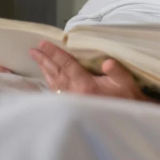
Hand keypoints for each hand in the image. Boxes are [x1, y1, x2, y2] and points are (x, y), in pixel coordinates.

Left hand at [29, 41, 143, 99]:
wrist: (125, 115)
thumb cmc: (126, 96)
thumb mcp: (125, 81)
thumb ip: (117, 71)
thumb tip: (107, 62)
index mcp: (85, 85)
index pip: (66, 65)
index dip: (54, 53)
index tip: (43, 43)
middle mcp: (74, 92)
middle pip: (55, 72)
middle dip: (44, 60)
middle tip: (34, 50)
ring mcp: (71, 99)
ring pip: (53, 82)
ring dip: (45, 69)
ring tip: (37, 59)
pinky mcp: (72, 104)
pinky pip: (56, 90)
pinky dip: (49, 81)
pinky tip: (47, 76)